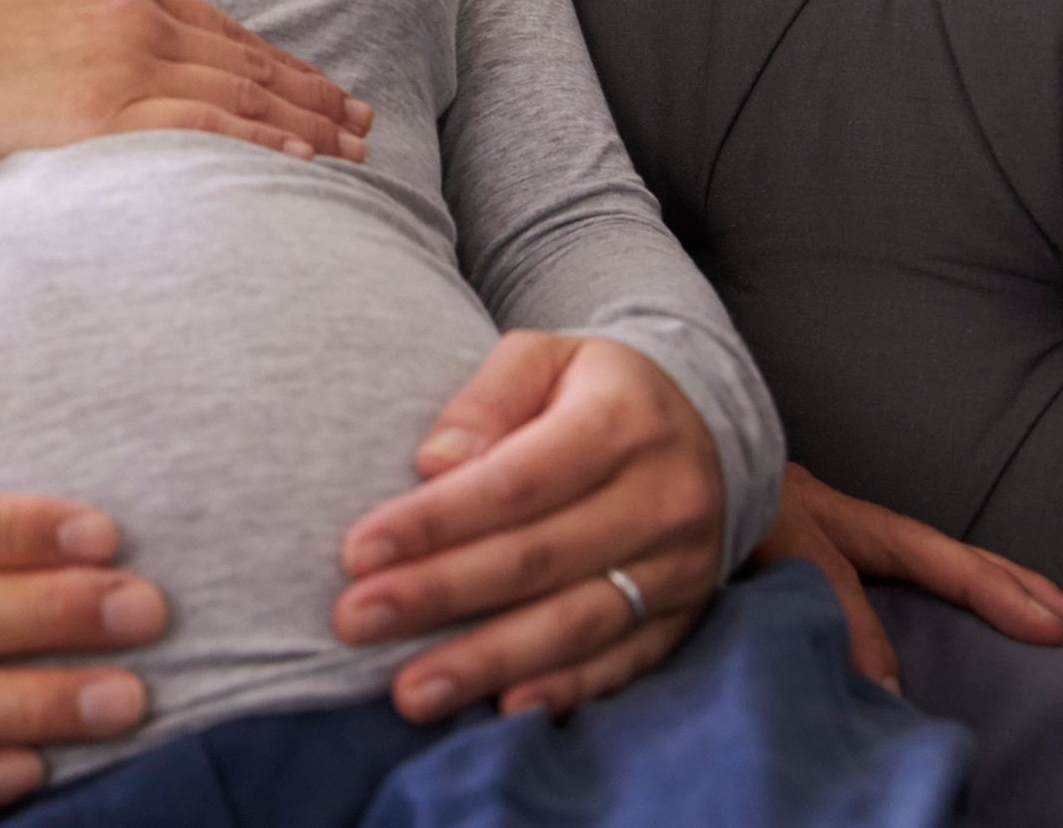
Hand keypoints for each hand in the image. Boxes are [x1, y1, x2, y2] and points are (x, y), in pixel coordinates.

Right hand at [0, 0, 371, 166]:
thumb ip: (107, 6)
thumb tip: (149, 32)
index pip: (230, 31)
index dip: (286, 64)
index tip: (325, 90)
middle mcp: (139, 19)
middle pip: (249, 63)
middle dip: (314, 96)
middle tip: (362, 124)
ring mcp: (125, 65)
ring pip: (239, 96)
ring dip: (304, 126)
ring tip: (347, 152)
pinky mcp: (103, 115)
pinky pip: (201, 130)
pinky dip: (257, 144)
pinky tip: (296, 163)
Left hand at [331, 332, 722, 720]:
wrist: (707, 423)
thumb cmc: (595, 388)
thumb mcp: (544, 358)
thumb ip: (486, 399)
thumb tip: (432, 464)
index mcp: (619, 423)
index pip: (514, 483)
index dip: (433, 522)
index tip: (357, 551)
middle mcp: (661, 499)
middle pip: (536, 559)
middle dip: (437, 594)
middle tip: (355, 621)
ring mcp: (680, 565)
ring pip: (576, 623)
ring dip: (488, 661)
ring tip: (411, 692)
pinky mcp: (686, 615)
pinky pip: (622, 661)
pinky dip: (564, 688)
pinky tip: (504, 705)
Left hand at [754, 462, 1062, 691]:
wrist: (702, 467)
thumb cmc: (744, 500)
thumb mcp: (790, 550)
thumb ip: (839, 610)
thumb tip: (891, 685)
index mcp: (875, 528)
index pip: (953, 566)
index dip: (1002, 598)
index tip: (1053, 633)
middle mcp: (881, 534)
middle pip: (970, 560)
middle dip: (1030, 589)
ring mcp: (866, 542)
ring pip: (953, 564)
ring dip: (1006, 587)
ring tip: (1059, 615)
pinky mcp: (843, 556)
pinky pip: (920, 577)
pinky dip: (962, 592)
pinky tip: (972, 614)